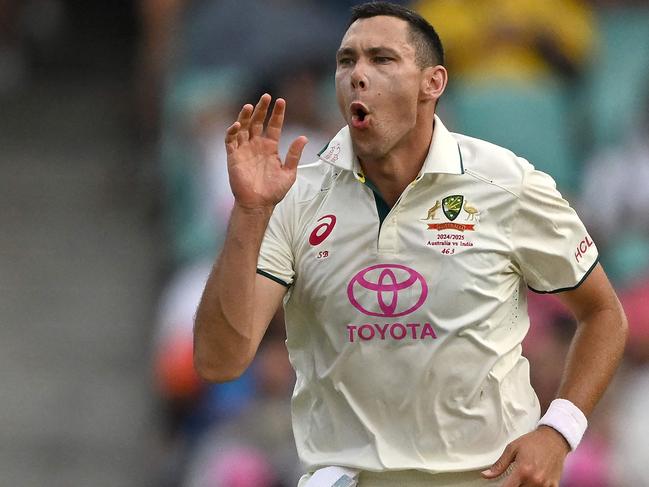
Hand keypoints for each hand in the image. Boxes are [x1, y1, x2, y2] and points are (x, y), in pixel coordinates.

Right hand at [225, 93, 307, 209]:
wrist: (259, 204)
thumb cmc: (274, 191)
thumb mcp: (289, 172)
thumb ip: (294, 154)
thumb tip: (304, 137)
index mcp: (270, 147)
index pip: (273, 126)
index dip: (277, 114)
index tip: (281, 101)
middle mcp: (256, 145)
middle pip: (257, 122)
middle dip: (261, 109)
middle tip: (266, 96)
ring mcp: (244, 150)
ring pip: (243, 127)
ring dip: (245, 116)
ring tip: (250, 105)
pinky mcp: (233, 157)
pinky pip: (230, 140)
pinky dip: (233, 131)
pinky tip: (238, 124)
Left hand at [481, 426, 569, 486]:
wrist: (553, 439)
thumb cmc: (533, 442)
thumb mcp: (512, 449)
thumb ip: (499, 465)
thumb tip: (486, 474)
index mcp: (523, 470)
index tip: (500, 486)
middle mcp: (535, 480)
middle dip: (513, 486)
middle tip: (513, 479)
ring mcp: (546, 484)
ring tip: (522, 479)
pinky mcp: (554, 485)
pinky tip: (532, 482)